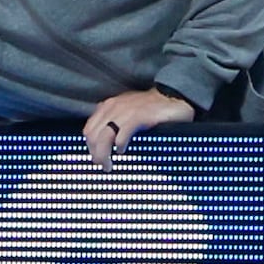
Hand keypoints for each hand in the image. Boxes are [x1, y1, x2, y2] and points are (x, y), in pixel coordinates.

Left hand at [80, 87, 196, 164]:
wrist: (174, 98)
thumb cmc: (152, 108)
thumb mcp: (128, 112)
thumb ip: (115, 122)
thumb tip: (105, 143)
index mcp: (109, 106)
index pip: (89, 130)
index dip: (90, 147)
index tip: (97, 158)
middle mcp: (114, 107)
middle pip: (93, 136)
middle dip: (95, 154)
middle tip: (103, 166)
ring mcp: (126, 111)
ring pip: (103, 137)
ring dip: (103, 155)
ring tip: (108, 165)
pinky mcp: (139, 116)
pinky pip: (121, 135)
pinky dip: (119, 146)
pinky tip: (122, 151)